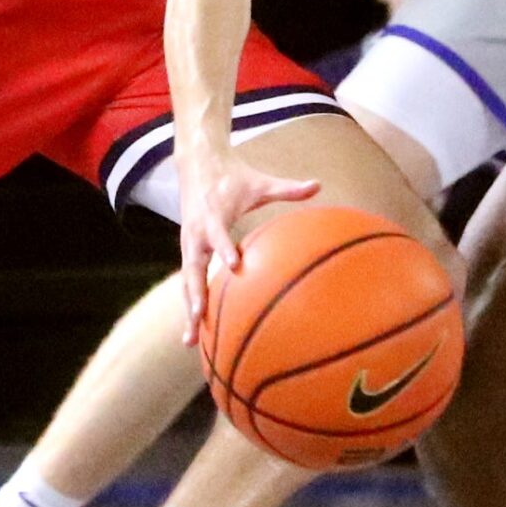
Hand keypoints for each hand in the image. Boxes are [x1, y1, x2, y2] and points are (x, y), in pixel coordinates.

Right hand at [175, 147, 318, 343]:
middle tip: (198, 319)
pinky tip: (196, 332)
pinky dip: (190, 304)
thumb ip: (288, 188)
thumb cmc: (233, 176)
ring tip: (189, 342)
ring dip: (188, 310)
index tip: (234, 266)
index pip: (218, 233)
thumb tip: (318, 185)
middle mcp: (196, 233)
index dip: (224, 248)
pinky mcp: (188, 251)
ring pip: (186, 282)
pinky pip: (188, 281)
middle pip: (192, 268)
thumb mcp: (260, 182)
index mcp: (213, 215)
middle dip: (194, 295)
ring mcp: (189, 244)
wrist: (197, 164)